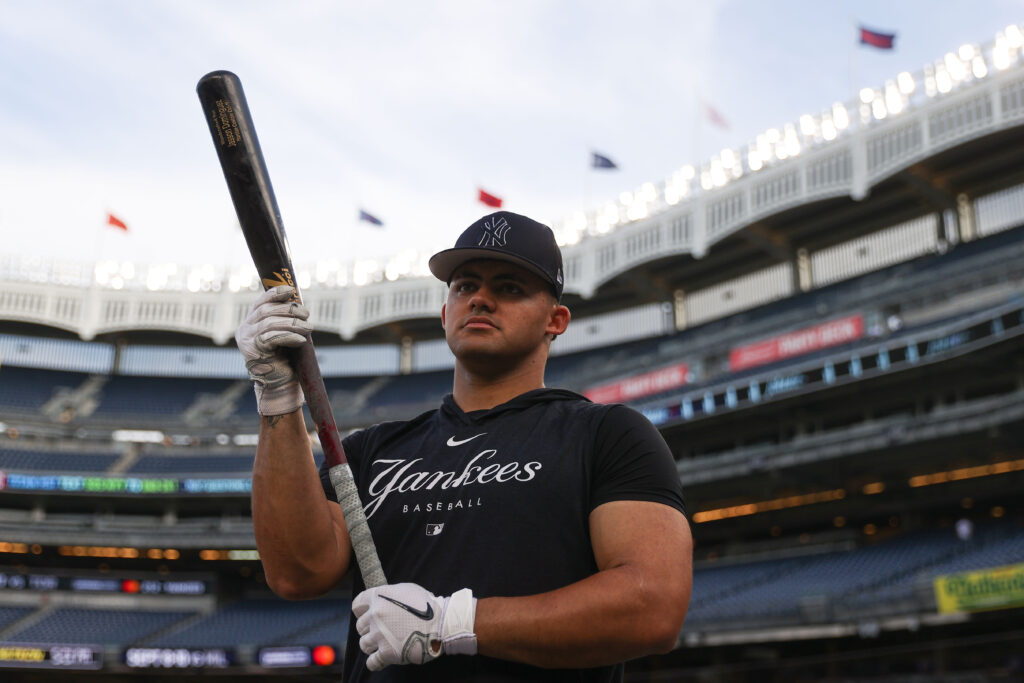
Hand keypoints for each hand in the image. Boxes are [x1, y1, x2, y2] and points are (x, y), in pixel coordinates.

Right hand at [235, 286, 312, 415]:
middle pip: (266, 311)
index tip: (291, 291)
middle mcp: (244, 329)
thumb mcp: (283, 334)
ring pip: (270, 323)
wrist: (280, 384)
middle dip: (289, 310)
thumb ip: (284, 319)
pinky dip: (289, 336)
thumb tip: (297, 302)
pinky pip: (272, 338)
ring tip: (309, 328)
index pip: (260, 302)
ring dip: (292, 323)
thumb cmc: (284, 358)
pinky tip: (300, 339)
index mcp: (250, 322)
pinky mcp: (253, 351)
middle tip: (307, 314)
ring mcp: (246, 340)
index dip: (275, 293)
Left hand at [353, 583, 476, 671]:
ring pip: (364, 644)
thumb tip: (380, 601)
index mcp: (378, 597)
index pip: (357, 606)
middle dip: (370, 629)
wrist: (442, 622)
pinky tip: (382, 659)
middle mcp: (375, 615)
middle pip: (360, 626)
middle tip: (384, 631)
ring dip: (373, 645)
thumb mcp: (406, 589)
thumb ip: (388, 595)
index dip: (363, 612)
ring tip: (385, 644)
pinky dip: (376, 662)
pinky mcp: (387, 652)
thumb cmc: (427, 605)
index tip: (370, 616)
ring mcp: (380, 634)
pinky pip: (372, 662)